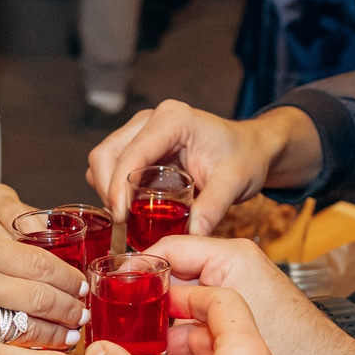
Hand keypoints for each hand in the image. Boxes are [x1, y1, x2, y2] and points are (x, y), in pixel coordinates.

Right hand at [85, 98, 306, 229]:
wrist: (250, 150)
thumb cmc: (244, 158)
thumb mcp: (234, 183)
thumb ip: (213, 208)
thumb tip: (193, 235)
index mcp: (174, 120)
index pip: (131, 153)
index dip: (118, 186)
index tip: (121, 217)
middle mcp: (152, 120)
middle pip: (106, 153)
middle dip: (108, 189)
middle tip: (123, 222)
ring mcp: (142, 130)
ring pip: (104, 159)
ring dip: (108, 189)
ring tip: (127, 217)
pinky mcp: (139, 145)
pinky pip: (113, 166)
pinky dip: (114, 188)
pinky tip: (131, 207)